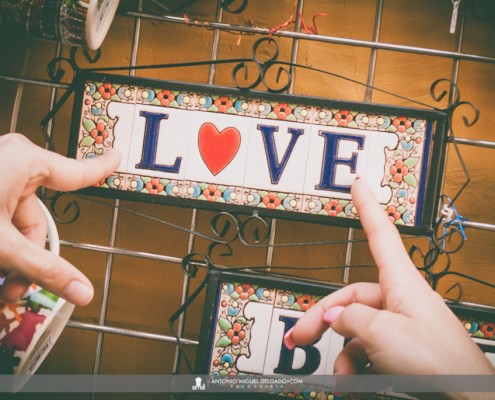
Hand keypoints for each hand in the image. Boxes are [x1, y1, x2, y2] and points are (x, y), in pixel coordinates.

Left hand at [0, 133, 120, 304]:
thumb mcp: (1, 244)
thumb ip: (44, 269)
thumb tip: (81, 290)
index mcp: (26, 162)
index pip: (78, 172)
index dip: (101, 169)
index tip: (117, 158)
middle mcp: (11, 163)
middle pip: (36, 219)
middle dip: (26, 260)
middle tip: (15, 291)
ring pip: (12, 225)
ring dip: (6, 261)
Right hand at [287, 178, 494, 377]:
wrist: (467, 397)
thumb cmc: (440, 361)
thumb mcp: (382, 333)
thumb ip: (351, 318)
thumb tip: (334, 315)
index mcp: (401, 283)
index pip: (380, 234)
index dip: (367, 208)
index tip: (359, 186)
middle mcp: (400, 299)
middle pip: (351, 296)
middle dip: (323, 318)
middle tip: (301, 335)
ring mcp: (400, 324)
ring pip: (356, 327)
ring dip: (342, 350)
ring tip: (341, 372)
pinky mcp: (401, 348)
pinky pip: (368, 347)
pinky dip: (355, 362)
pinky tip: (353, 377)